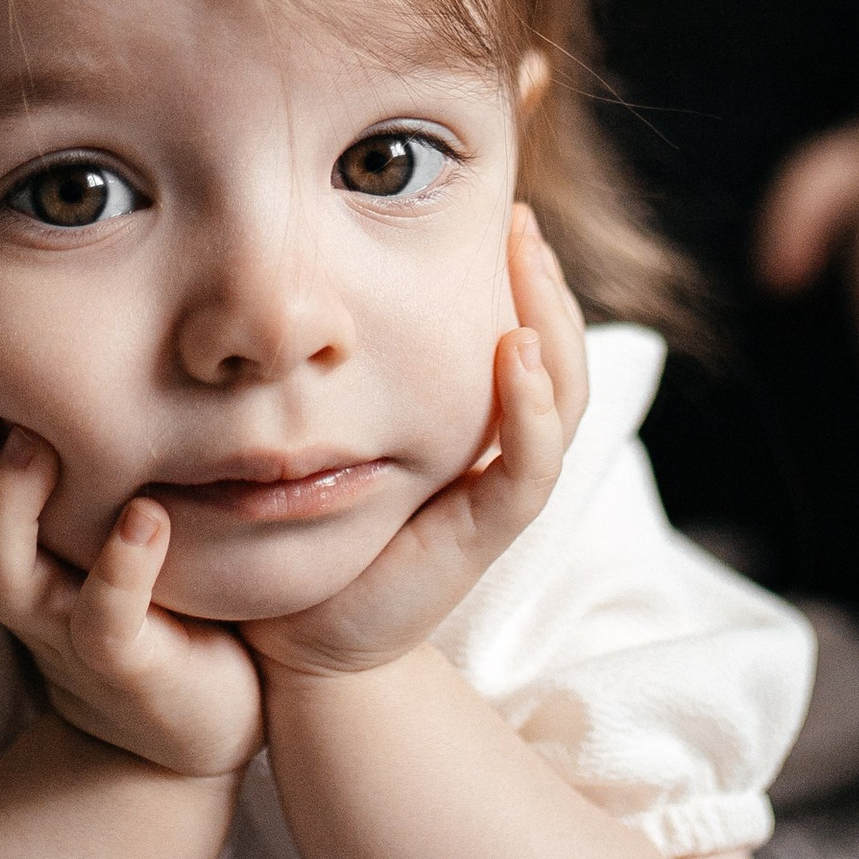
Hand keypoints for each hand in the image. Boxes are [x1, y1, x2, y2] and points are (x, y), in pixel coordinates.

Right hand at [0, 383, 264, 777]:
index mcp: (3, 554)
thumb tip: (41, 357)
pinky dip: (121, 569)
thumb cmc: (149, 602)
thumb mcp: (91, 526)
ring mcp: (66, 628)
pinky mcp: (126, 662)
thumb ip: (62, 461)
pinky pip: (107, 621)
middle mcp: (21, 591)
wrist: (201, 724)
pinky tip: (145, 515)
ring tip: (37, 444)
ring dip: (5, 505)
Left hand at [248, 209, 588, 680]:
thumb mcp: (324, 431)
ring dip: (552, 330)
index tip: (505, 215)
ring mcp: (495, 499)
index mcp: (472, 434)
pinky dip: (530, 411)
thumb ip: (335, 372)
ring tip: (529, 265)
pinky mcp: (481, 537)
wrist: (297, 643)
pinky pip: (527, 469)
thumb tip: (307, 282)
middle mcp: (496, 461)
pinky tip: (513, 353)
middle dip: (545, 287)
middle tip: (520, 222)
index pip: (526, 342)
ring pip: (560, 404)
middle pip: (558, 362)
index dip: (527, 282)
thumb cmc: (304, 532)